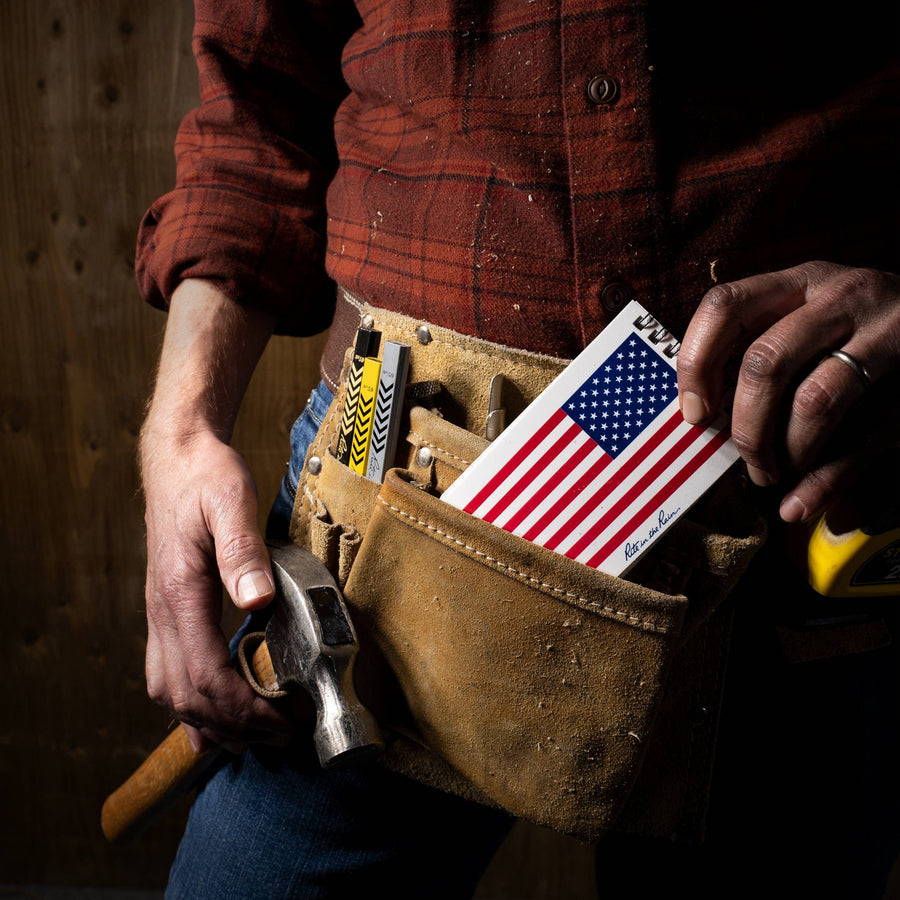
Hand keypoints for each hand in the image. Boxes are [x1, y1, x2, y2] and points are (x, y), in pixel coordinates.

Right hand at [142, 427, 290, 753]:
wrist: (179, 460)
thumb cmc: (208, 478)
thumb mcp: (232, 501)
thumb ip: (243, 550)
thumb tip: (258, 600)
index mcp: (180, 591)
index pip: (206, 672)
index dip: (245, 707)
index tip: (281, 721)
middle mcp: (162, 611)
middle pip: (186, 695)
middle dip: (233, 726)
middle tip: (279, 738)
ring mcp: (160, 614)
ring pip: (169, 692)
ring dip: (209, 722)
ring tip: (252, 739)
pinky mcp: (167, 612)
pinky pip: (166, 674)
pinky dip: (189, 705)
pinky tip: (210, 719)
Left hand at [677, 261, 899, 521]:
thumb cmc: (862, 331)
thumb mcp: (810, 324)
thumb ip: (761, 357)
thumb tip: (698, 417)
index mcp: (796, 282)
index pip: (724, 306)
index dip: (696, 363)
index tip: (694, 413)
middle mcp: (837, 294)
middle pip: (764, 360)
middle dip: (745, 424)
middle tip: (743, 458)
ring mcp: (884, 327)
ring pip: (812, 399)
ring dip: (784, 451)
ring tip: (774, 475)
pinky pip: (863, 435)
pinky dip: (823, 480)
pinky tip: (799, 503)